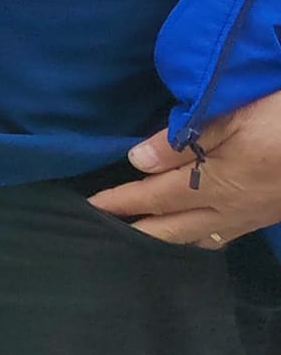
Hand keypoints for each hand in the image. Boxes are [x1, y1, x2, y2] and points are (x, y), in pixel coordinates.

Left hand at [89, 88, 280, 246]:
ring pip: (199, 238)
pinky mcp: (268, 215)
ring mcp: (252, 216)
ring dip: (167, 237)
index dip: (120, 203)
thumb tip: (136, 162)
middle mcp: (231, 209)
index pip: (154, 197)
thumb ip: (180, 141)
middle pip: (173, 230)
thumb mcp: (230, 116)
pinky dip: (197, 235)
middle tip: (103, 230)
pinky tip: (192, 226)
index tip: (90, 206)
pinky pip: (223, 235)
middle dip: (137, 231)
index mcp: (216, 183)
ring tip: (142, 232)